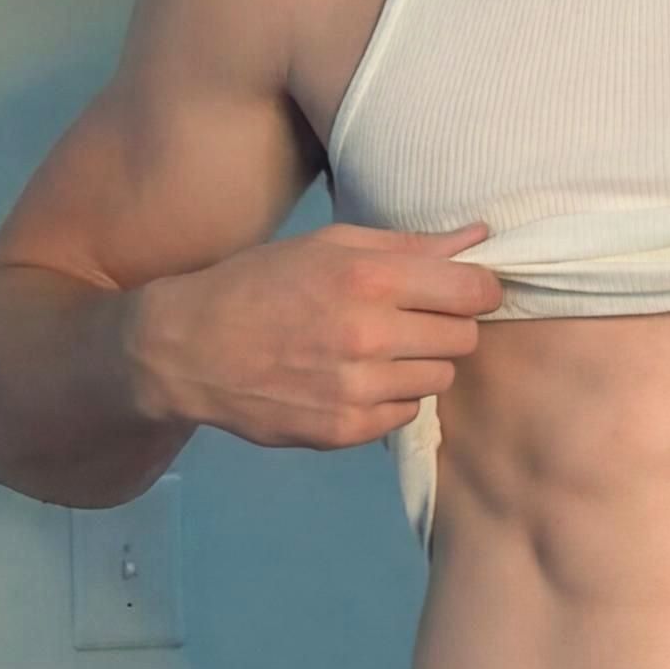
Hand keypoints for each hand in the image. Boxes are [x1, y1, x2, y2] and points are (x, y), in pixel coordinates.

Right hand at [130, 221, 503, 448]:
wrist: (188, 350)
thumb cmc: (261, 284)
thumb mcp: (329, 245)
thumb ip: (410, 245)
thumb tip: (481, 238)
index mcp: (368, 279)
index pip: (473, 291)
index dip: (477, 289)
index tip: (462, 290)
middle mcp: (368, 336)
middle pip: (463, 338)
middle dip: (446, 326)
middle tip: (409, 319)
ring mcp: (356, 389)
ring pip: (440, 379)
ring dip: (419, 363)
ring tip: (376, 349)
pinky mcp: (344, 431)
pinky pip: (406, 413)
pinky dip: (391, 397)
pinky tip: (354, 379)